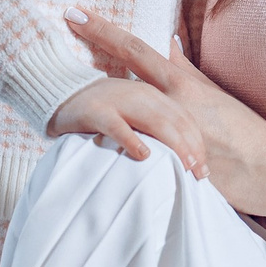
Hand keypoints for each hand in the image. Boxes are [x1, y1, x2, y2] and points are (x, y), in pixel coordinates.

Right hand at [48, 76, 206, 179]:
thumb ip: (156, 124)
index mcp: (153, 94)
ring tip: (184, 167)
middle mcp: (140, 94)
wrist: (60, 92)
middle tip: (200, 174)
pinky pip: (118, 126)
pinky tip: (143, 156)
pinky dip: (132, 140)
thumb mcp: (135, 111)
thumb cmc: (104, 110)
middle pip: (175, 121)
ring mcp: (118, 101)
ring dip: (173, 145)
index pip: (184, 118)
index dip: (198, 143)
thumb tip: (180, 152)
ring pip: (154, 122)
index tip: (205, 168)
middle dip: (191, 148)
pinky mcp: (96, 111)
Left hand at [64, 11, 265, 214]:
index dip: (102, 30)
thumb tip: (168, 45)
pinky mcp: (166, 163)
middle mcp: (170, 103)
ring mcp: (165, 132)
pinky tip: (84, 139)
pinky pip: (131, 151)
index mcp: (181, 85)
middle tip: (59, 26)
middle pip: (115, 73)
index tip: (74, 13)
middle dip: (87, 52)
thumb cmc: (246, 132)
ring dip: (93, 101)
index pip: (135, 49)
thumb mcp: (214, 95)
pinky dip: (111, 143)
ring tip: (61, 94)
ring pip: (119, 112)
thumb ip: (186, 73)